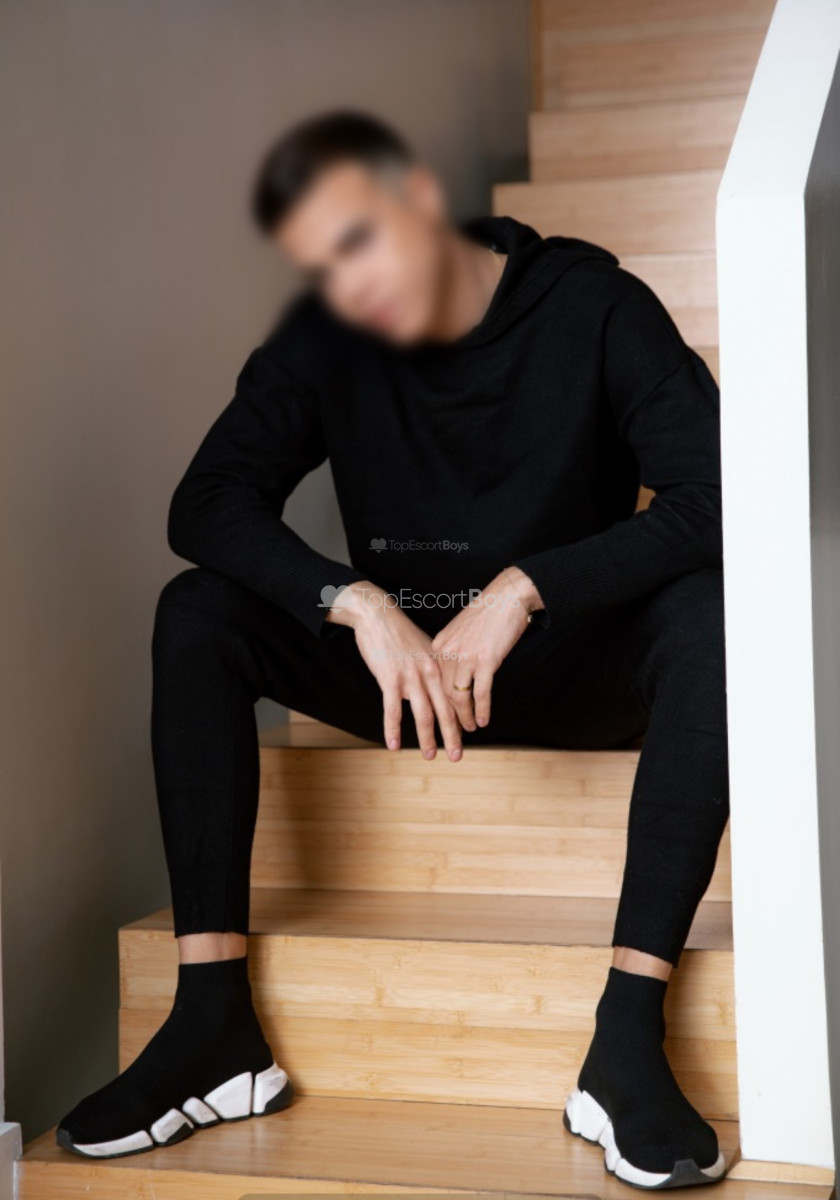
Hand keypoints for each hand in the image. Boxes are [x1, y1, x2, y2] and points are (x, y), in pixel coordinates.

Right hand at [326, 581, 462, 761]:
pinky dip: (393, 730)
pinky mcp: (390, 679)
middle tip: (457, 756)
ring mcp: (411, 676)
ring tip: (429, 756)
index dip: (461, 718)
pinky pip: (392, 710)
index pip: (454, 697)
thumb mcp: (423, 648)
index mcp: (439, 665)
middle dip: (452, 736)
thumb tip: (430, 689)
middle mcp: (429, 673)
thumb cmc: (399, 632)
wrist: (378, 614)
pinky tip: (394, 746)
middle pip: (445, 710)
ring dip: (427, 738)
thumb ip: (430, 669)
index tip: (467, 734)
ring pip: (423, 714)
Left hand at [430, 567, 542, 731]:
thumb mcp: (460, 631)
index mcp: (439, 645)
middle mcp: (447, 652)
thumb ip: (452, 652)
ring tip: (470, 729)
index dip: (438, 703)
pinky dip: (481, 710)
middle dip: (447, 719)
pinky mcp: (485, 660)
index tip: (442, 717)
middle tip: (452, 733)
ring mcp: (465, 657)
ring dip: (464, 718)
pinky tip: (483, 720)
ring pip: (459, 697)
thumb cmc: (487, 614)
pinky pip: (480, 693)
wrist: (507, 597)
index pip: (433, 682)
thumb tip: (452, 675)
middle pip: (442, 693)